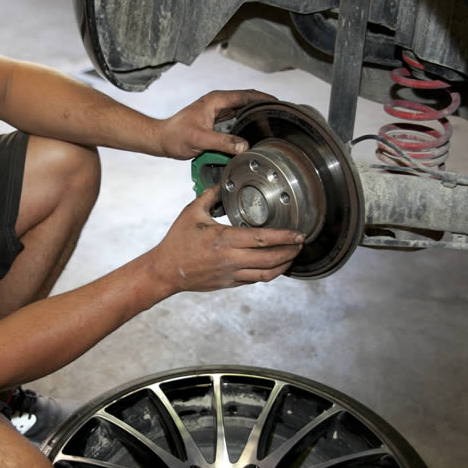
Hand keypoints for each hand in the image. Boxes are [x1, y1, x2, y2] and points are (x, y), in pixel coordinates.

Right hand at [148, 186, 303, 292]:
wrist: (166, 270)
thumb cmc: (177, 241)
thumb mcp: (192, 212)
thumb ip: (210, 195)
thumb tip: (223, 183)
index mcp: (224, 239)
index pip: (262, 239)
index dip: (284, 237)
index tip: (298, 234)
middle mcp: (231, 259)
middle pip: (270, 259)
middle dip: (290, 252)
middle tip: (301, 243)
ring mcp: (231, 274)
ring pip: (267, 274)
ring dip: (284, 265)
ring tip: (292, 255)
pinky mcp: (230, 283)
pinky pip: (255, 280)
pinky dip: (269, 272)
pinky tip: (274, 264)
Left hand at [157, 89, 276, 159]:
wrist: (162, 140)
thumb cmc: (175, 136)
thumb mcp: (200, 140)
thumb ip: (223, 142)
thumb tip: (244, 146)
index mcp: (216, 100)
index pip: (246, 95)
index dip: (264, 98)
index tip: (279, 103)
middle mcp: (218, 103)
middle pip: (247, 101)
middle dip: (263, 105)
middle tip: (280, 113)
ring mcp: (217, 112)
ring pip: (242, 111)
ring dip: (255, 114)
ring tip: (272, 120)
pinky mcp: (216, 122)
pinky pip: (236, 120)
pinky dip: (246, 123)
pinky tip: (254, 130)